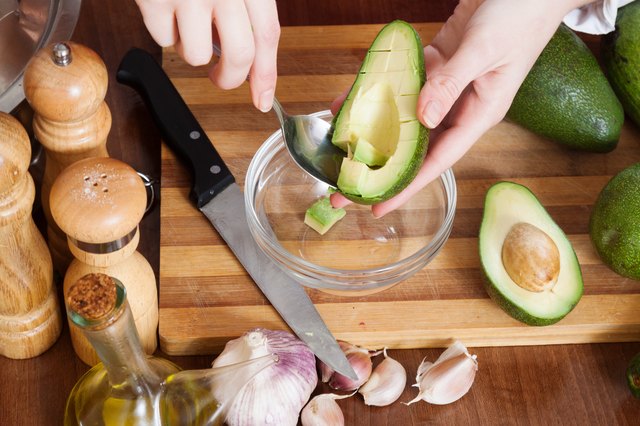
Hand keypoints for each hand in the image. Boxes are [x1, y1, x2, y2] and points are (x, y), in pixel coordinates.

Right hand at [135, 0, 279, 111]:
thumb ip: (246, 8)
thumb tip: (250, 61)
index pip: (267, 36)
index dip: (267, 74)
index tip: (263, 99)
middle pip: (239, 56)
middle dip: (229, 79)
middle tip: (221, 79)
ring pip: (197, 55)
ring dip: (192, 50)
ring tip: (187, 25)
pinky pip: (162, 40)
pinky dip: (164, 31)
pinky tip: (166, 8)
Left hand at [331, 0, 588, 216]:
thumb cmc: (520, 13)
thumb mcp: (485, 49)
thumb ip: (452, 82)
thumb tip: (422, 118)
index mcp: (480, 113)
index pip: (439, 160)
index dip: (407, 186)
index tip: (377, 206)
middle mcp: (462, 106)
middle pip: (417, 146)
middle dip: (382, 167)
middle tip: (344, 186)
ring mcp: (448, 86)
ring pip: (406, 116)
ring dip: (375, 128)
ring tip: (341, 145)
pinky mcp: (439, 65)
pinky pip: (405, 84)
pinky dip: (380, 89)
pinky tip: (353, 96)